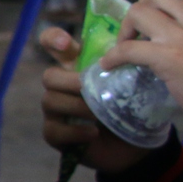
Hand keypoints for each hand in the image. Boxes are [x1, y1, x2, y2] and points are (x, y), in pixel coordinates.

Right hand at [39, 27, 152, 174]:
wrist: (133, 143)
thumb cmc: (128, 106)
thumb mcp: (130, 81)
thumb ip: (124, 63)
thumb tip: (130, 50)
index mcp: (75, 67)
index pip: (52, 44)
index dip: (52, 38)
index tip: (66, 43)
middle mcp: (61, 86)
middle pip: (49, 76)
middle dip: (70, 82)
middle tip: (91, 89)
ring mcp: (55, 110)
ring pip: (50, 101)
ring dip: (77, 107)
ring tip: (100, 115)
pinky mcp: (54, 134)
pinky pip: (54, 129)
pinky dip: (76, 131)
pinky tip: (94, 133)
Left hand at [101, 0, 182, 146]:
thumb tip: (181, 54)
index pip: (177, 2)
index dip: (159, 14)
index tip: (152, 32)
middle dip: (139, 10)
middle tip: (135, 35)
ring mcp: (182, 35)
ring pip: (137, 11)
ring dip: (124, 30)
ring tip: (122, 50)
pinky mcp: (168, 56)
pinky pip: (128, 48)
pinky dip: (114, 56)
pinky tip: (108, 65)